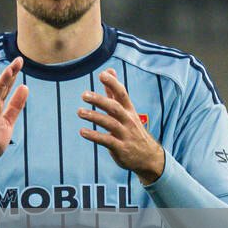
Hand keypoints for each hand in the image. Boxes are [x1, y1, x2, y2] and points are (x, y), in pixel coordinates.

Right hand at [0, 58, 26, 174]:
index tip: (20, 61)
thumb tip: (25, 87)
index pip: (6, 88)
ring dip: (0, 84)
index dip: (13, 75)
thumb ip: (16, 106)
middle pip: (0, 88)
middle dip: (9, 74)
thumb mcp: (8, 123)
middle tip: (18, 60)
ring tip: (9, 72)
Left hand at [79, 68, 163, 183]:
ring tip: (79, 111)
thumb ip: (114, 93)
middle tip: (84, 95)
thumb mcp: (126, 111)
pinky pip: (107, 141)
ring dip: (94, 117)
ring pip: (110, 123)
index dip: (113, 84)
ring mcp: (125, 134)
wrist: (148, 157)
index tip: (102, 74)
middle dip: (100, 100)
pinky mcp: (120, 148)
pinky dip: (94, 136)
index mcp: (129, 110)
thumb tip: (109, 70)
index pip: (122, 94)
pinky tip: (82, 132)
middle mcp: (128, 121)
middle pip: (115, 108)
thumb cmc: (132, 130)